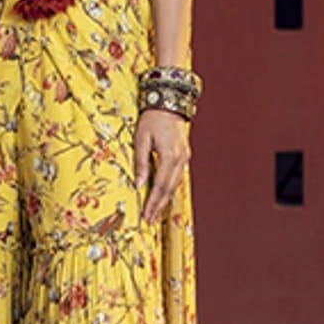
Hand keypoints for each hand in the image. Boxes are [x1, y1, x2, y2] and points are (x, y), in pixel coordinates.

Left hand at [134, 107, 190, 224]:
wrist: (168, 103)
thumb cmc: (152, 119)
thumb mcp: (141, 139)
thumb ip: (141, 162)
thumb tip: (139, 184)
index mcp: (169, 156)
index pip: (160, 186)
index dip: (153, 203)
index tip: (146, 216)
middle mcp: (180, 160)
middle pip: (169, 189)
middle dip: (159, 206)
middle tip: (150, 220)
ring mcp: (184, 158)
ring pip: (175, 184)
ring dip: (165, 199)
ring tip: (155, 211)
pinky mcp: (184, 155)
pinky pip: (177, 176)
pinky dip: (170, 188)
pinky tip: (164, 194)